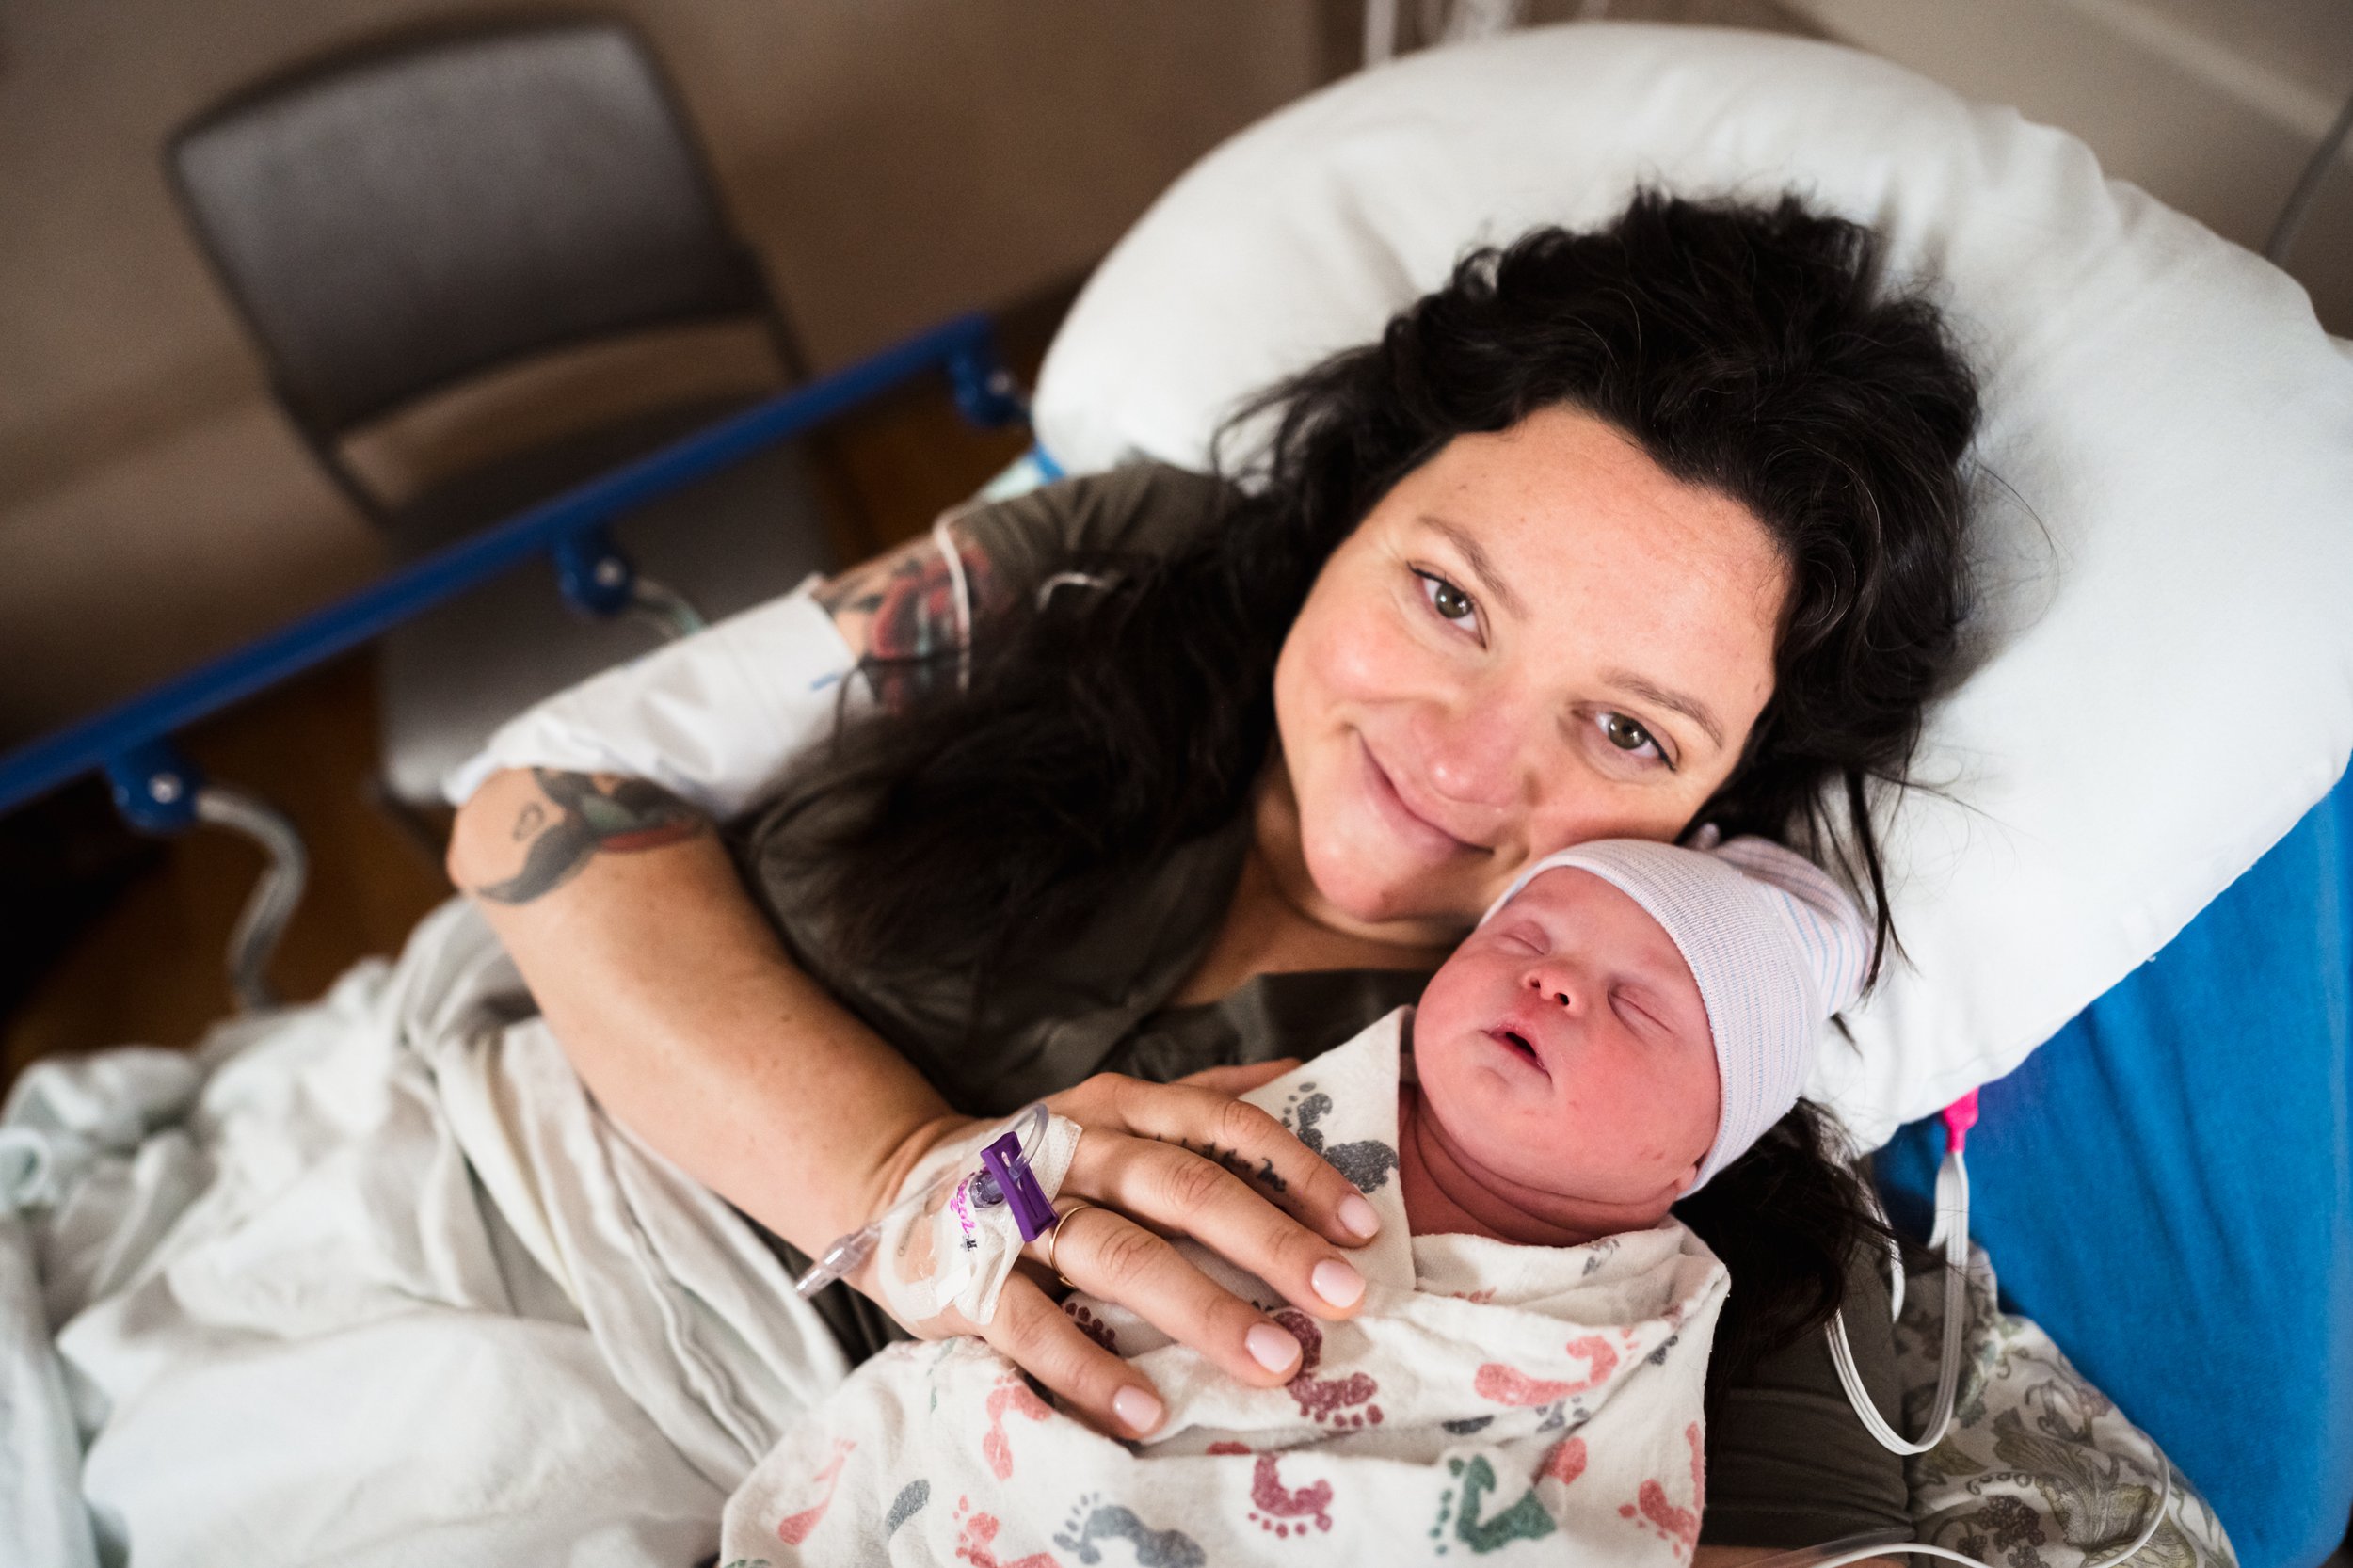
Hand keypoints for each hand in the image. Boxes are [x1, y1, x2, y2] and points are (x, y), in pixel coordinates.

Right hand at [890, 1062, 1382, 1439]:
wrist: (899, 1181)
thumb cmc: (1043, 1159)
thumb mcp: (1117, 1112)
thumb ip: (1202, 1099)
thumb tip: (1300, 1071)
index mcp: (1121, 1105)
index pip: (1222, 1124)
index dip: (1295, 1171)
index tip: (1361, 1227)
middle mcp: (1075, 1147)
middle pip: (1182, 1187)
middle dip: (1269, 1243)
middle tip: (1341, 1298)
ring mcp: (1016, 1209)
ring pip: (1116, 1252)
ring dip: (1199, 1309)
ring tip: (1271, 1362)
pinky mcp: (965, 1274)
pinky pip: (1030, 1324)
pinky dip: (1088, 1368)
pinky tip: (1147, 1407)